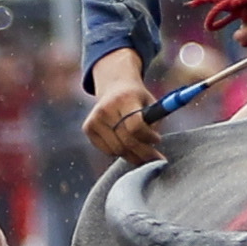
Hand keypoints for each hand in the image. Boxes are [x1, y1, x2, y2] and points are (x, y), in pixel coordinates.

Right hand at [84, 48, 162, 165]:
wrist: (114, 86)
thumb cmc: (138, 99)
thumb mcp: (150, 102)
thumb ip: (154, 122)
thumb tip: (155, 148)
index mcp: (125, 99)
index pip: (135, 126)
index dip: (148, 137)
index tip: (158, 140)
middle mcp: (106, 108)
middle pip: (126, 141)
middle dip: (144, 153)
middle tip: (156, 159)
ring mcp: (95, 119)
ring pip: (117, 150)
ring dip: (132, 155)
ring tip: (142, 152)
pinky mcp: (88, 128)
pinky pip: (107, 151)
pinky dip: (119, 152)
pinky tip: (125, 144)